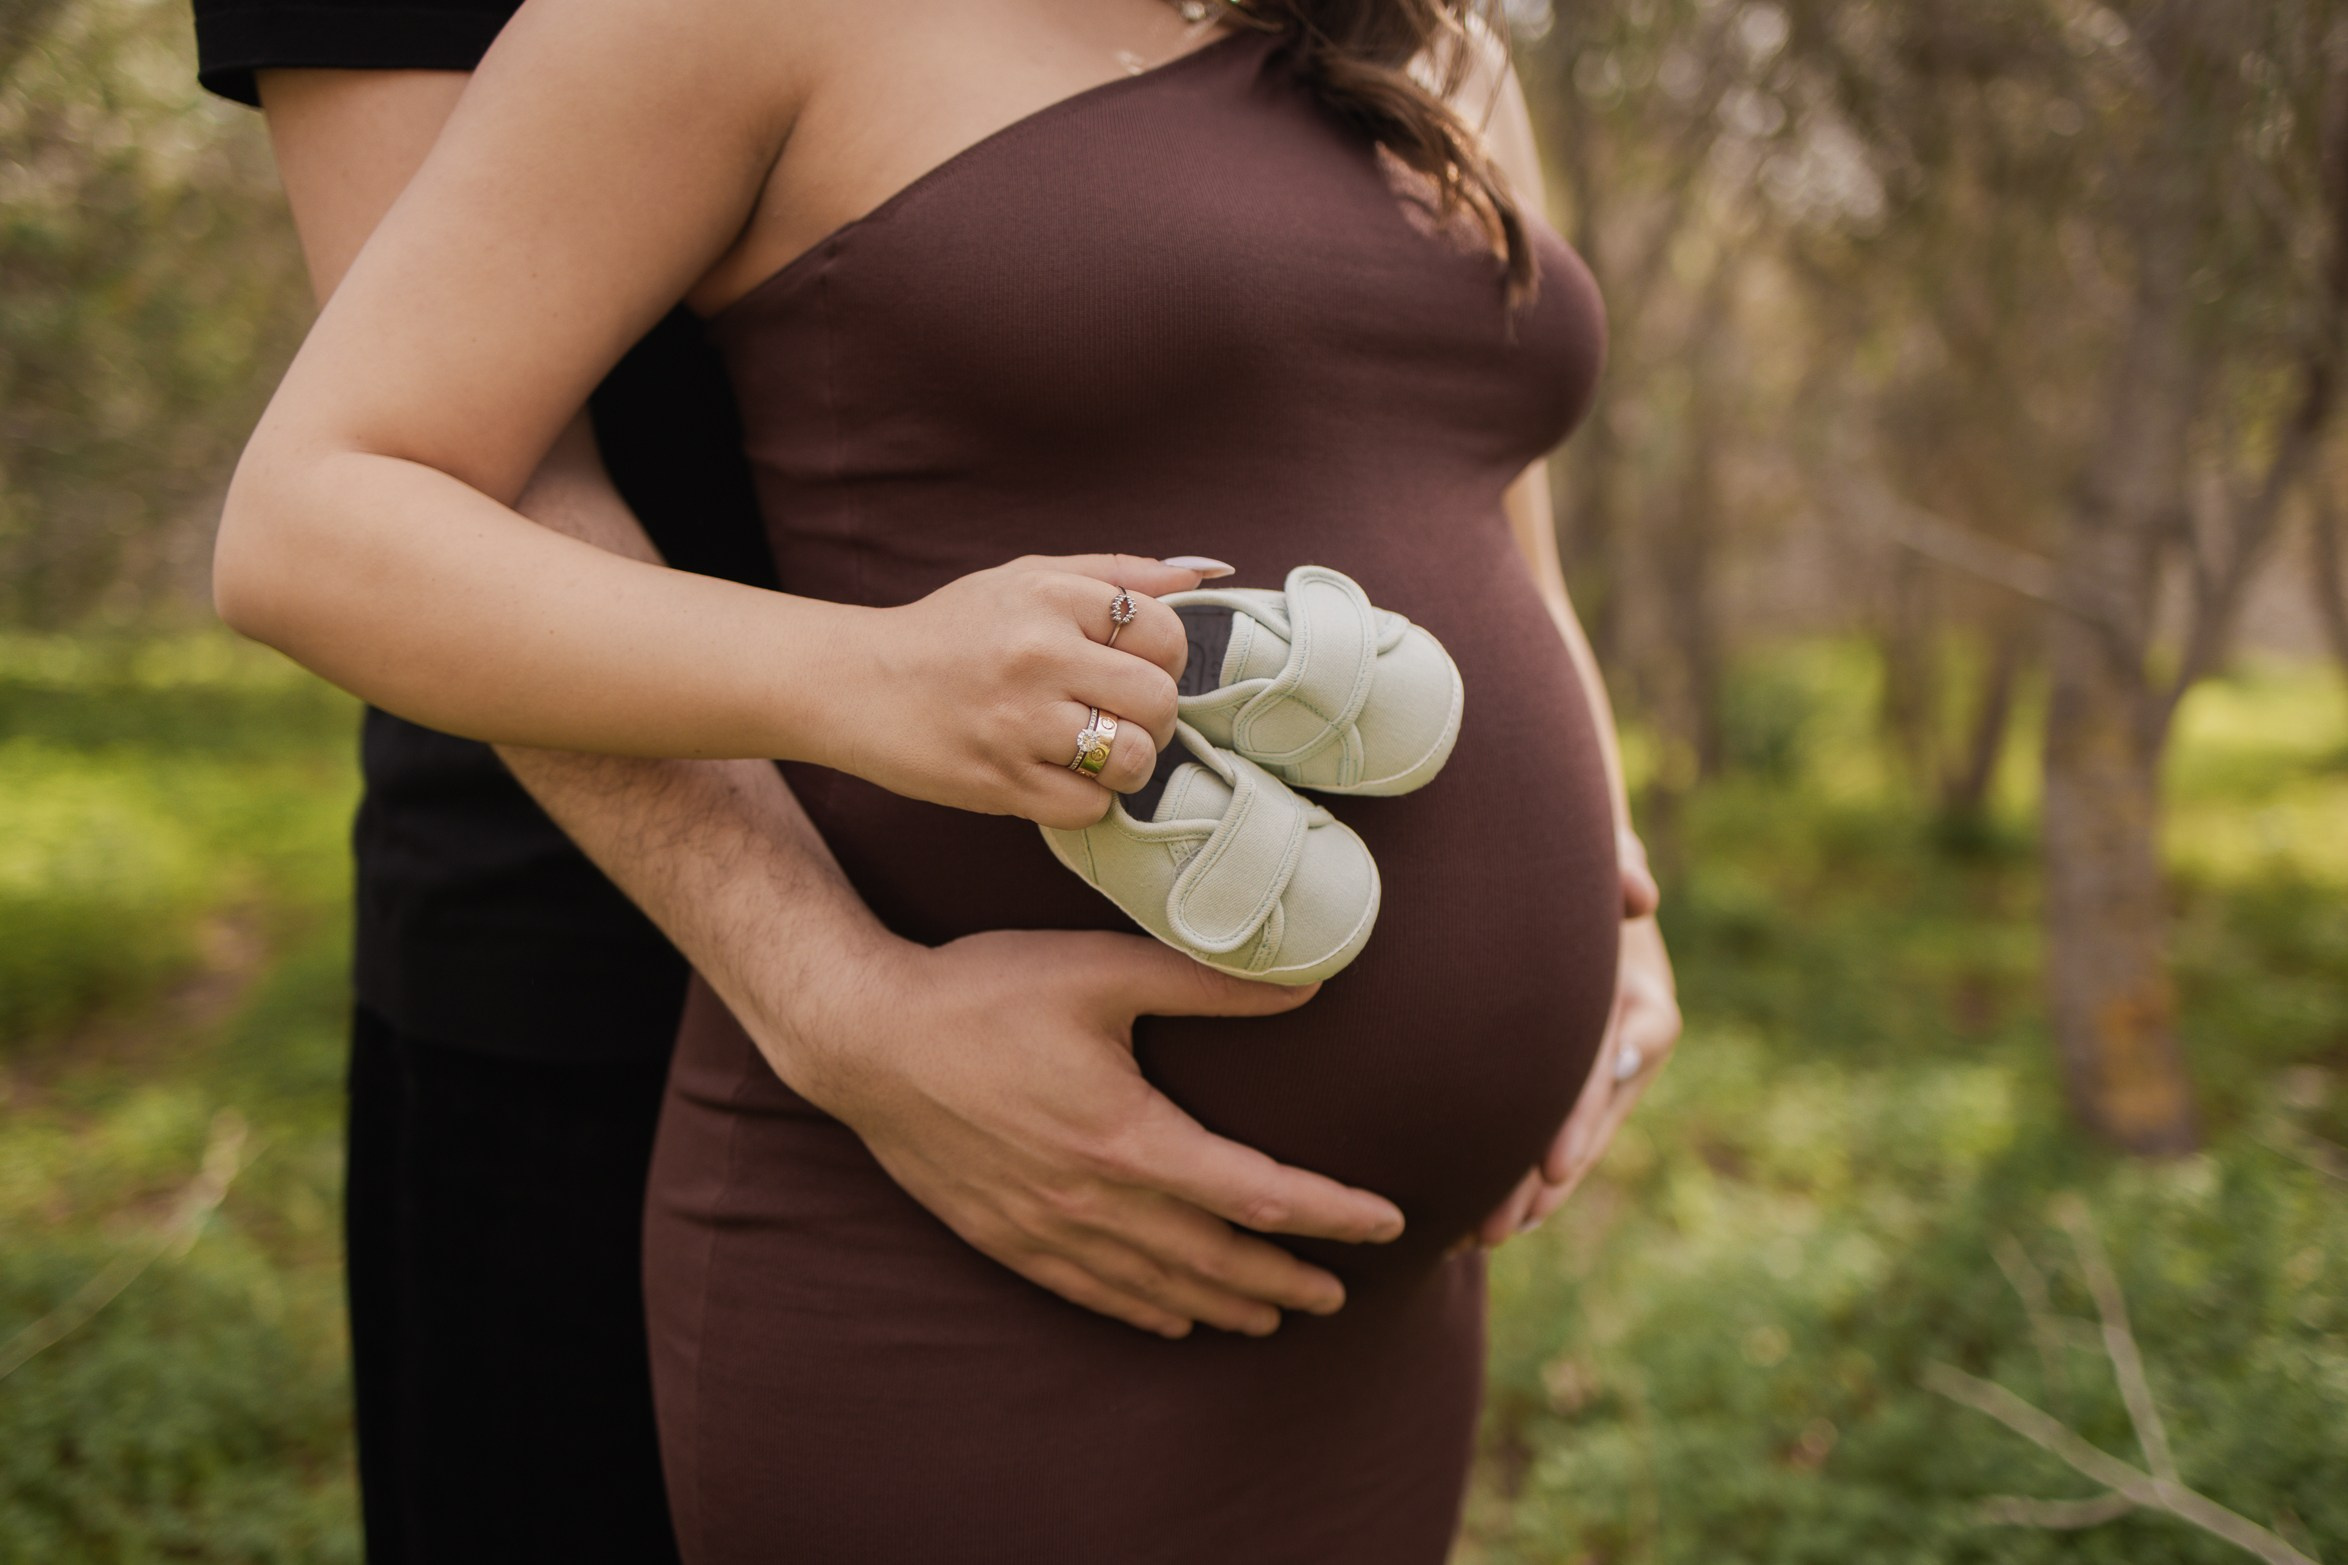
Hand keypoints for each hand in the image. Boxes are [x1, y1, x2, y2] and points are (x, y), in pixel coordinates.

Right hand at [786, 928, 1406, 1339]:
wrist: (865, 1038)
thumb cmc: (984, 993)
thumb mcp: (1103, 970)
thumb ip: (1208, 983)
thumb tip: (1307, 986)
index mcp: (1131, 1141)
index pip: (1261, 1198)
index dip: (1332, 1215)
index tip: (1386, 1222)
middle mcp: (1095, 1202)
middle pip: (1217, 1262)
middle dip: (1287, 1282)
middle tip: (1341, 1296)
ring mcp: (1047, 1228)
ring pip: (1157, 1288)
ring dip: (1223, 1305)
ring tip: (1272, 1317)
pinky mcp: (1004, 1235)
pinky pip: (1091, 1293)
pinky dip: (1144, 1310)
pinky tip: (1169, 1319)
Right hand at [817, 553, 1230, 828]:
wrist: (856, 684)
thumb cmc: (952, 631)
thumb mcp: (1027, 578)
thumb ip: (1116, 573)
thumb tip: (1202, 572)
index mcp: (1050, 595)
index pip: (1164, 630)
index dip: (1164, 657)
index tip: (1135, 666)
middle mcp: (1037, 654)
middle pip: (1158, 698)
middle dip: (1155, 716)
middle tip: (1121, 716)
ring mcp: (1019, 722)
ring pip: (1132, 758)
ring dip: (1128, 764)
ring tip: (1097, 752)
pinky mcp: (1001, 781)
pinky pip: (1090, 807)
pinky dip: (1088, 801)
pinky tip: (1060, 778)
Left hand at [1468, 840, 1679, 1246]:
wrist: (1552, 867)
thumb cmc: (1575, 849)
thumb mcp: (1605, 846)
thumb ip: (1620, 863)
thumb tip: (1642, 897)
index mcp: (1641, 993)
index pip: (1618, 1057)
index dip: (1588, 1112)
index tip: (1557, 1165)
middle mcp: (1622, 1038)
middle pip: (1588, 1117)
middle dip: (1546, 1176)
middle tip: (1502, 1226)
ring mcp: (1591, 1061)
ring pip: (1563, 1136)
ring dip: (1525, 1190)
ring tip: (1478, 1237)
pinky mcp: (1554, 1074)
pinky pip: (1538, 1128)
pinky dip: (1511, 1169)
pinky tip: (1467, 1211)